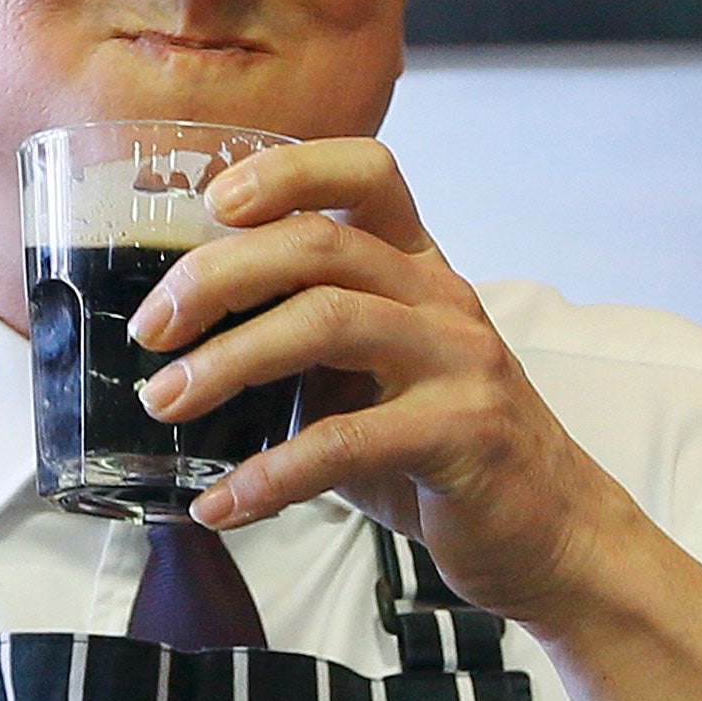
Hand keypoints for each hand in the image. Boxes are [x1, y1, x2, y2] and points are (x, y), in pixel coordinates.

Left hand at [126, 136, 637, 632]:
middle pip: (319, 244)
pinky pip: (344, 441)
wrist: (549, 530)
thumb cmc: (439, 443)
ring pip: (326, 323)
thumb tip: (180, 334)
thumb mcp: (371, 372)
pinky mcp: (460, 435)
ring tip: (166, 401)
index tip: (211, 201)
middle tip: (152, 328)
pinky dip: (268, 475)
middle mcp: (440, 296)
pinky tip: (222, 503)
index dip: (287, 170)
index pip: (366, 172)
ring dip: (228, 362)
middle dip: (217, 277)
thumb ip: (302, 337)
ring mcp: (457, 361)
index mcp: (416, 266)